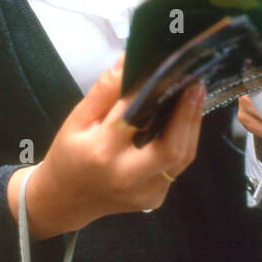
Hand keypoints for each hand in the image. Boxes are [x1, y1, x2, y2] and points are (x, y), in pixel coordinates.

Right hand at [8, 56, 204, 237]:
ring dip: (192, 124)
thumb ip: (104, 91)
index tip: (168, 68)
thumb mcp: (76, 120)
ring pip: (183, 157)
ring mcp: (144, 192)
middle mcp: (126, 176)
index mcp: (101, 153)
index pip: (134, 115)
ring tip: (195, 96)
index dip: (154, 90)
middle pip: (172, 147)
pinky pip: (177, 167)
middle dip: (188, 113)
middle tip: (196, 84)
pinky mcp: (155, 198)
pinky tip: (183, 121)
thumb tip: (128, 60)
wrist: (65, 202)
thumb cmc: (69, 155)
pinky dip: (183, 141)